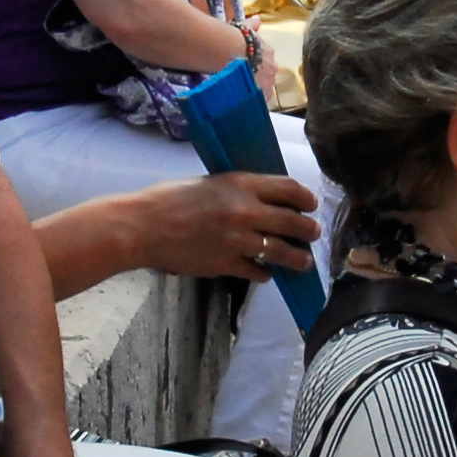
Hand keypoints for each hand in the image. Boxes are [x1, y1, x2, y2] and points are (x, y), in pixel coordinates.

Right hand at [131, 170, 321, 283]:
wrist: (143, 227)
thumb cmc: (168, 200)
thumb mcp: (208, 183)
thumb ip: (237, 190)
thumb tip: (262, 201)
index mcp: (240, 184)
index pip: (288, 189)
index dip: (306, 198)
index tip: (311, 205)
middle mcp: (244, 210)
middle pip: (293, 222)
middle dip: (309, 230)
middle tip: (314, 234)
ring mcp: (237, 240)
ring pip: (282, 251)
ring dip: (297, 258)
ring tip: (303, 261)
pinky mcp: (226, 264)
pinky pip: (258, 271)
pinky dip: (265, 273)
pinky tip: (265, 272)